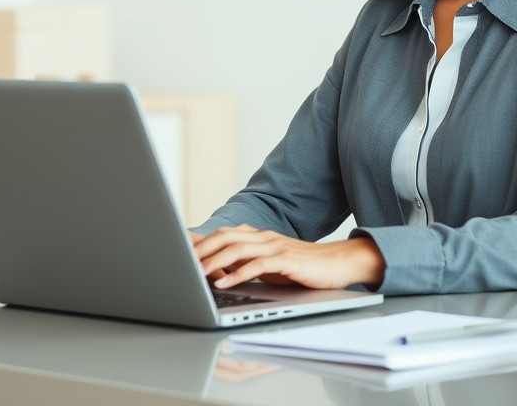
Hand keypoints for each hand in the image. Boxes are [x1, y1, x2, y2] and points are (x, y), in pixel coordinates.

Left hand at [192, 224, 384, 290]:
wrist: (336, 263)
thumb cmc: (300, 267)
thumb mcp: (268, 263)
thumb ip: (245, 262)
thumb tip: (216, 269)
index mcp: (257, 235)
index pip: (223, 233)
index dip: (200, 241)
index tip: (179, 251)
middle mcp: (263, 237)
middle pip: (225, 236)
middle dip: (201, 249)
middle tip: (182, 262)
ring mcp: (274, 246)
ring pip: (237, 248)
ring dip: (214, 261)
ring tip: (197, 273)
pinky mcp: (285, 260)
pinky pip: (257, 265)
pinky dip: (237, 274)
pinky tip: (223, 283)